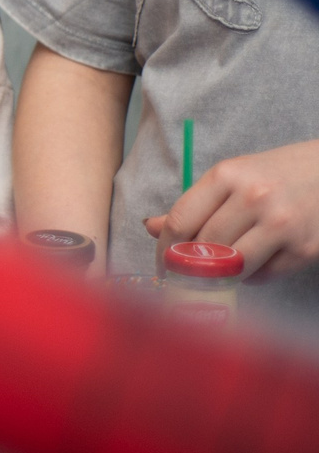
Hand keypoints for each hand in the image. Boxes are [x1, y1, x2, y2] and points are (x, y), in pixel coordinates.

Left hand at [144, 138, 318, 277]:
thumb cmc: (274, 175)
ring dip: (221, 275)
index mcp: (227, 176)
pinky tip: (254, 262)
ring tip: (221, 269)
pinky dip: (251, 277)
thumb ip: (193, 204)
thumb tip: (150, 227)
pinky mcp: (305, 249)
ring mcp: (282, 224)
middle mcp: (253, 198)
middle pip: (204, 248)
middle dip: (191, 267)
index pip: (181, 221)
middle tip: (187, 276)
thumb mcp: (231, 177)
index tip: (160, 267)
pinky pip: (263, 276)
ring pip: (232, 267)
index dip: (164, 250)